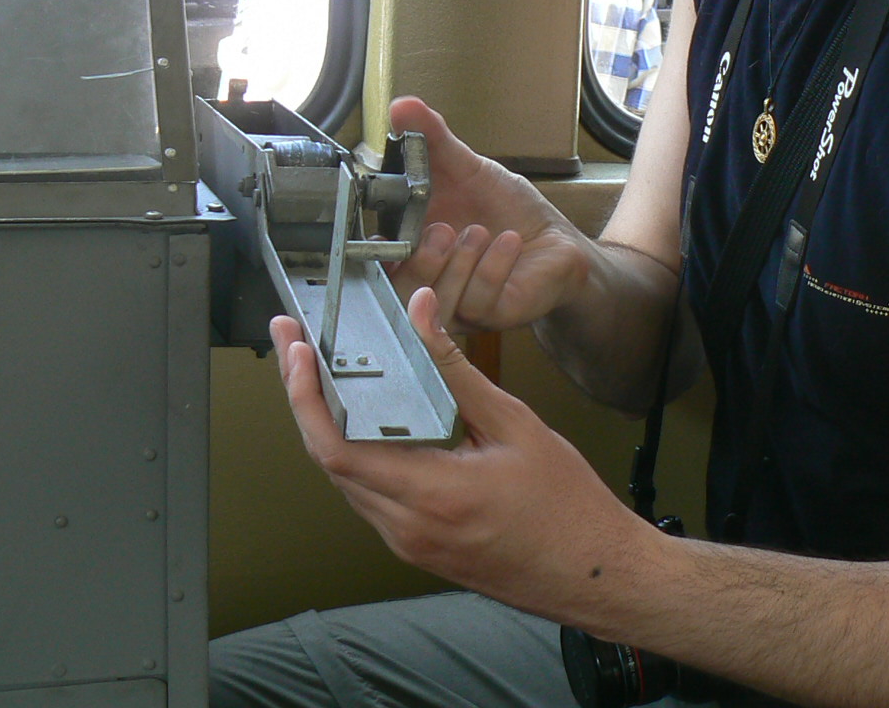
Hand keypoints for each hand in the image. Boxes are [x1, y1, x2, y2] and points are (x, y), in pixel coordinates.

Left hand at [275, 288, 650, 619]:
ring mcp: (408, 544)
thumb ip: (456, 370)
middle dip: (304, 400)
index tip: (296, 354)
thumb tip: (422, 316)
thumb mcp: (514, 424)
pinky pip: (371, 497)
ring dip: (328, 427)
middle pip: (329, 462)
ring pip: (346, 481)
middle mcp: (407, 527)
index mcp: (431, 495)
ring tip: (322, 374)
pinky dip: (358, 454)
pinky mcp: (416, 549)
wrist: (592, 573)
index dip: (304, 399)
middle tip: (296, 347)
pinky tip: (365, 420)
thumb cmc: (566, 505)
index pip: (337, 450)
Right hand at [387, 96, 589, 331]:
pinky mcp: (494, 313)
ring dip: (460, 261)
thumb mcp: (468, 168)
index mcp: (415, 250)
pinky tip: (508, 243)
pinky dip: (493, 267)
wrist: (556, 239)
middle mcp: (433, 281)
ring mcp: (462, 302)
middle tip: (442, 230)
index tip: (382, 237)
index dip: (375, 255)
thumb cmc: (508, 211)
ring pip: (440, 298)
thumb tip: (402, 106)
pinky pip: (480, 299)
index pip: (378, 262)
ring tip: (481, 232)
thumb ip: (432, 140)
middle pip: (402, 288)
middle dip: (421, 260)